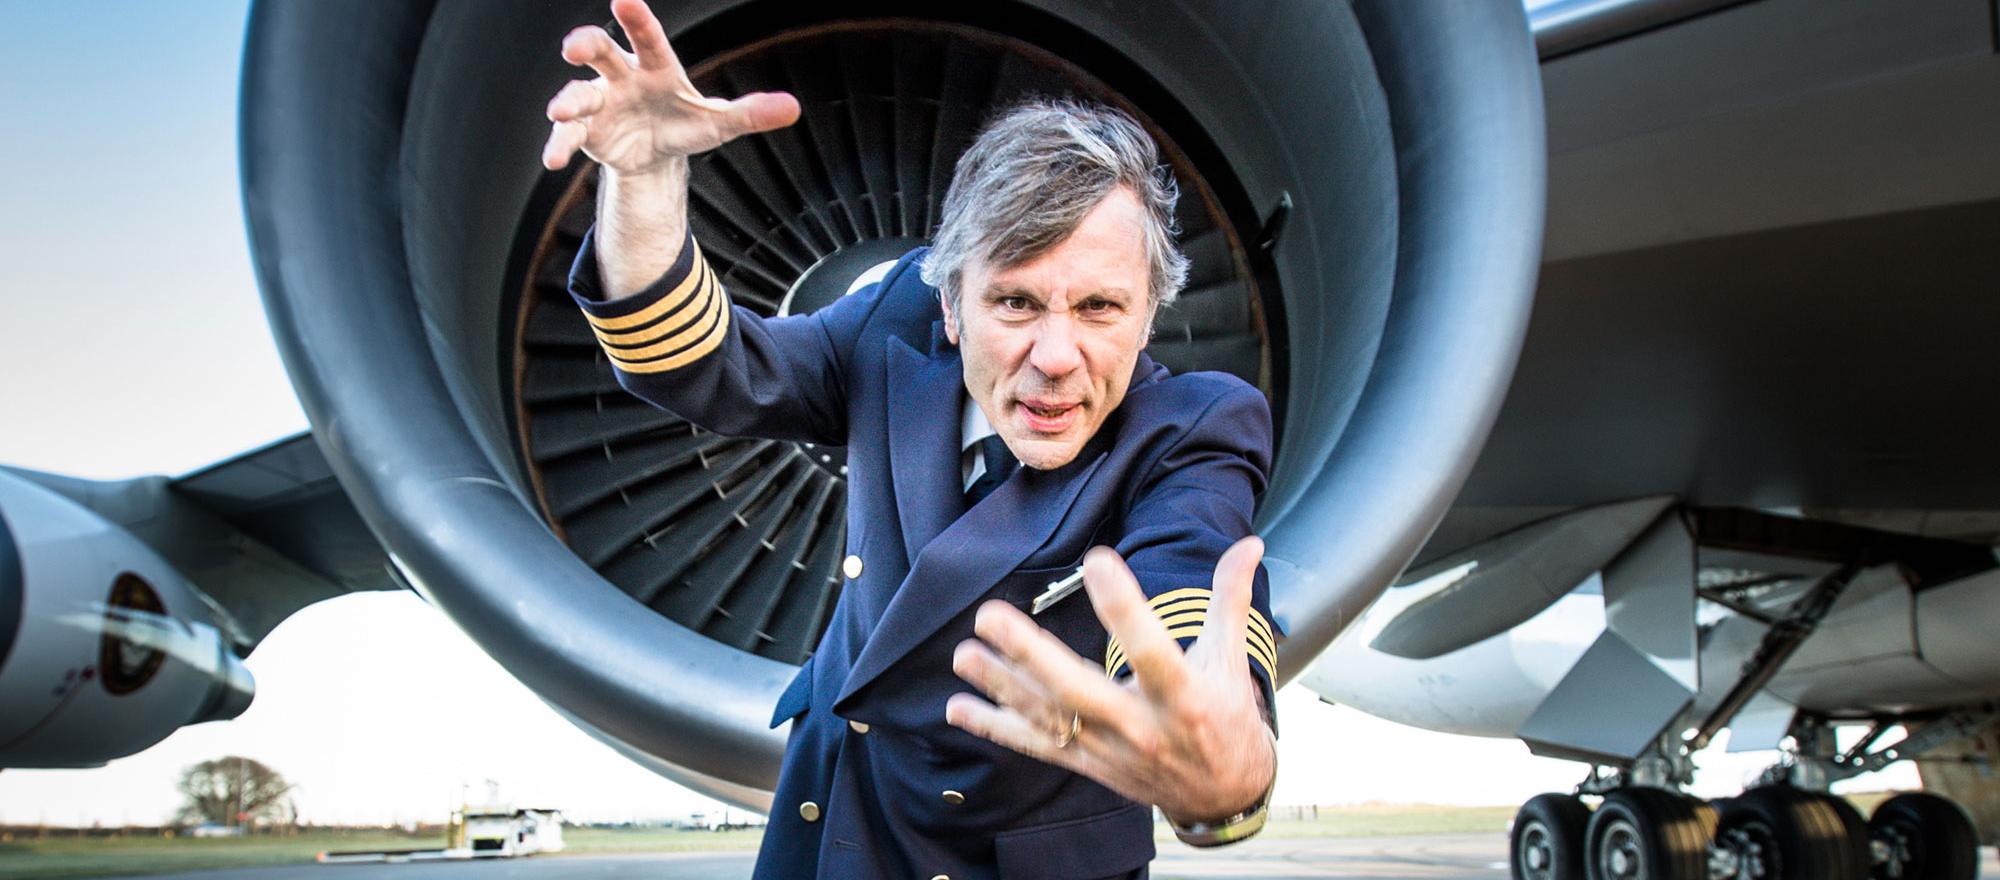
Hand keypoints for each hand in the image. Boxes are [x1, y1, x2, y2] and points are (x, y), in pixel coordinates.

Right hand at [541, 0, 799, 173]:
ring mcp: (599, 101)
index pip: (648, 37)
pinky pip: (568, 135)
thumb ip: (750, 112)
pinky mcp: (585, 131)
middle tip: (574, 48)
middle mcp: (622, 76)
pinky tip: (552, 160)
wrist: (656, 153)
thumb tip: (793, 108)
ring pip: (578, 93)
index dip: (636, 18)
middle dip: (586, 44)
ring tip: (560, 111)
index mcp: (656, 66)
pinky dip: (558, 145)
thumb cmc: (684, 123)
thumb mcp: (718, 122)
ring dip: (567, 101)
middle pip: (601, 52)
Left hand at [946, 536, 1275, 822]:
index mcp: (1183, 695)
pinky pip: (1036, 746)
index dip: (1125, 606)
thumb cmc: (1225, 716)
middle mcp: (1141, 725)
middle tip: (990, 616)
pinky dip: (996, 728)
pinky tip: (960, 708)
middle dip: (1030, 655)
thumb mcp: (1232, 659)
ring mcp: (1109, 749)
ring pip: (1047, 718)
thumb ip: (1231, 597)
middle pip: (1078, 691)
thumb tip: (1250, 542)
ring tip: (964, 654)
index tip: (1098, 558)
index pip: (1152, 648)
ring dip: (1000, 686)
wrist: (1222, 792)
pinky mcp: (1088, 763)